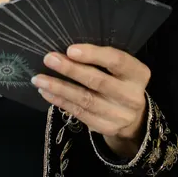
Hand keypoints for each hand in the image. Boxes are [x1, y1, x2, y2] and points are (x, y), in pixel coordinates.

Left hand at [31, 44, 149, 155]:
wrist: (133, 117)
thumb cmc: (120, 81)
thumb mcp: (120, 68)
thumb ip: (102, 60)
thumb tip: (67, 50)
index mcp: (138, 74)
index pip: (116, 61)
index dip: (93, 54)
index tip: (70, 50)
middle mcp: (132, 95)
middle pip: (98, 81)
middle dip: (71, 69)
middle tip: (49, 59)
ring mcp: (119, 114)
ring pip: (85, 99)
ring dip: (59, 88)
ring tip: (39, 79)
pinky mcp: (106, 127)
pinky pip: (79, 113)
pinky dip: (60, 101)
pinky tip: (46, 92)